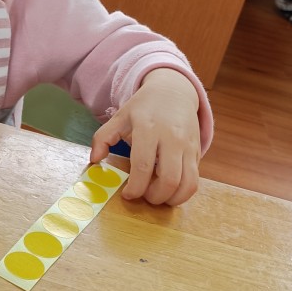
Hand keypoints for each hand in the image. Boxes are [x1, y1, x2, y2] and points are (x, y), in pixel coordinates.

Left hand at [90, 68, 201, 206]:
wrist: (174, 91)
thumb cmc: (144, 108)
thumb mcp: (120, 117)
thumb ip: (102, 137)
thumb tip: (94, 160)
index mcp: (148, 129)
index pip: (143, 166)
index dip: (135, 187)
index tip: (127, 194)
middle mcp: (172, 138)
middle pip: (169, 179)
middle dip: (155, 197)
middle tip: (144, 196)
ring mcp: (188, 145)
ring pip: (187, 184)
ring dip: (171, 199)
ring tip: (158, 197)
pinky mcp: (197, 152)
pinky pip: (195, 181)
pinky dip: (183, 193)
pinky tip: (169, 191)